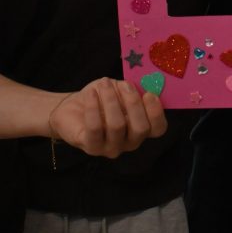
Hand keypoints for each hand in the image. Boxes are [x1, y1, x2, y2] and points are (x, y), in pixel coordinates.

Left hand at [50, 78, 166, 157]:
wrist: (72, 107)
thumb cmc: (102, 98)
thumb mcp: (120, 90)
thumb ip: (132, 90)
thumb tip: (140, 86)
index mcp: (141, 127)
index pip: (158, 128)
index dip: (156, 112)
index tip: (149, 93)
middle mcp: (130, 142)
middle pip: (140, 129)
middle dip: (133, 103)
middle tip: (124, 85)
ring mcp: (111, 148)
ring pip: (117, 126)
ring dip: (111, 100)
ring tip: (103, 84)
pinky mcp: (91, 147)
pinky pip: (95, 128)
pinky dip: (93, 107)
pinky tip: (91, 94)